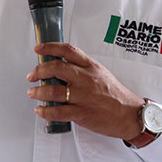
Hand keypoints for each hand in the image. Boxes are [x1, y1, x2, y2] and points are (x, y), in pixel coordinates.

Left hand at [26, 42, 144, 139]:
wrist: (129, 113)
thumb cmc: (115, 94)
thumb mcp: (100, 72)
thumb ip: (82, 68)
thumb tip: (61, 66)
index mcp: (90, 66)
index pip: (67, 50)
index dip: (50, 47)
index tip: (38, 49)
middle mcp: (86, 79)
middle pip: (56, 68)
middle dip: (39, 71)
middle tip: (32, 75)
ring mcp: (83, 96)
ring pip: (53, 91)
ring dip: (38, 92)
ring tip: (32, 93)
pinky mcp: (82, 113)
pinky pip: (58, 112)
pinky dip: (46, 111)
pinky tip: (40, 110)